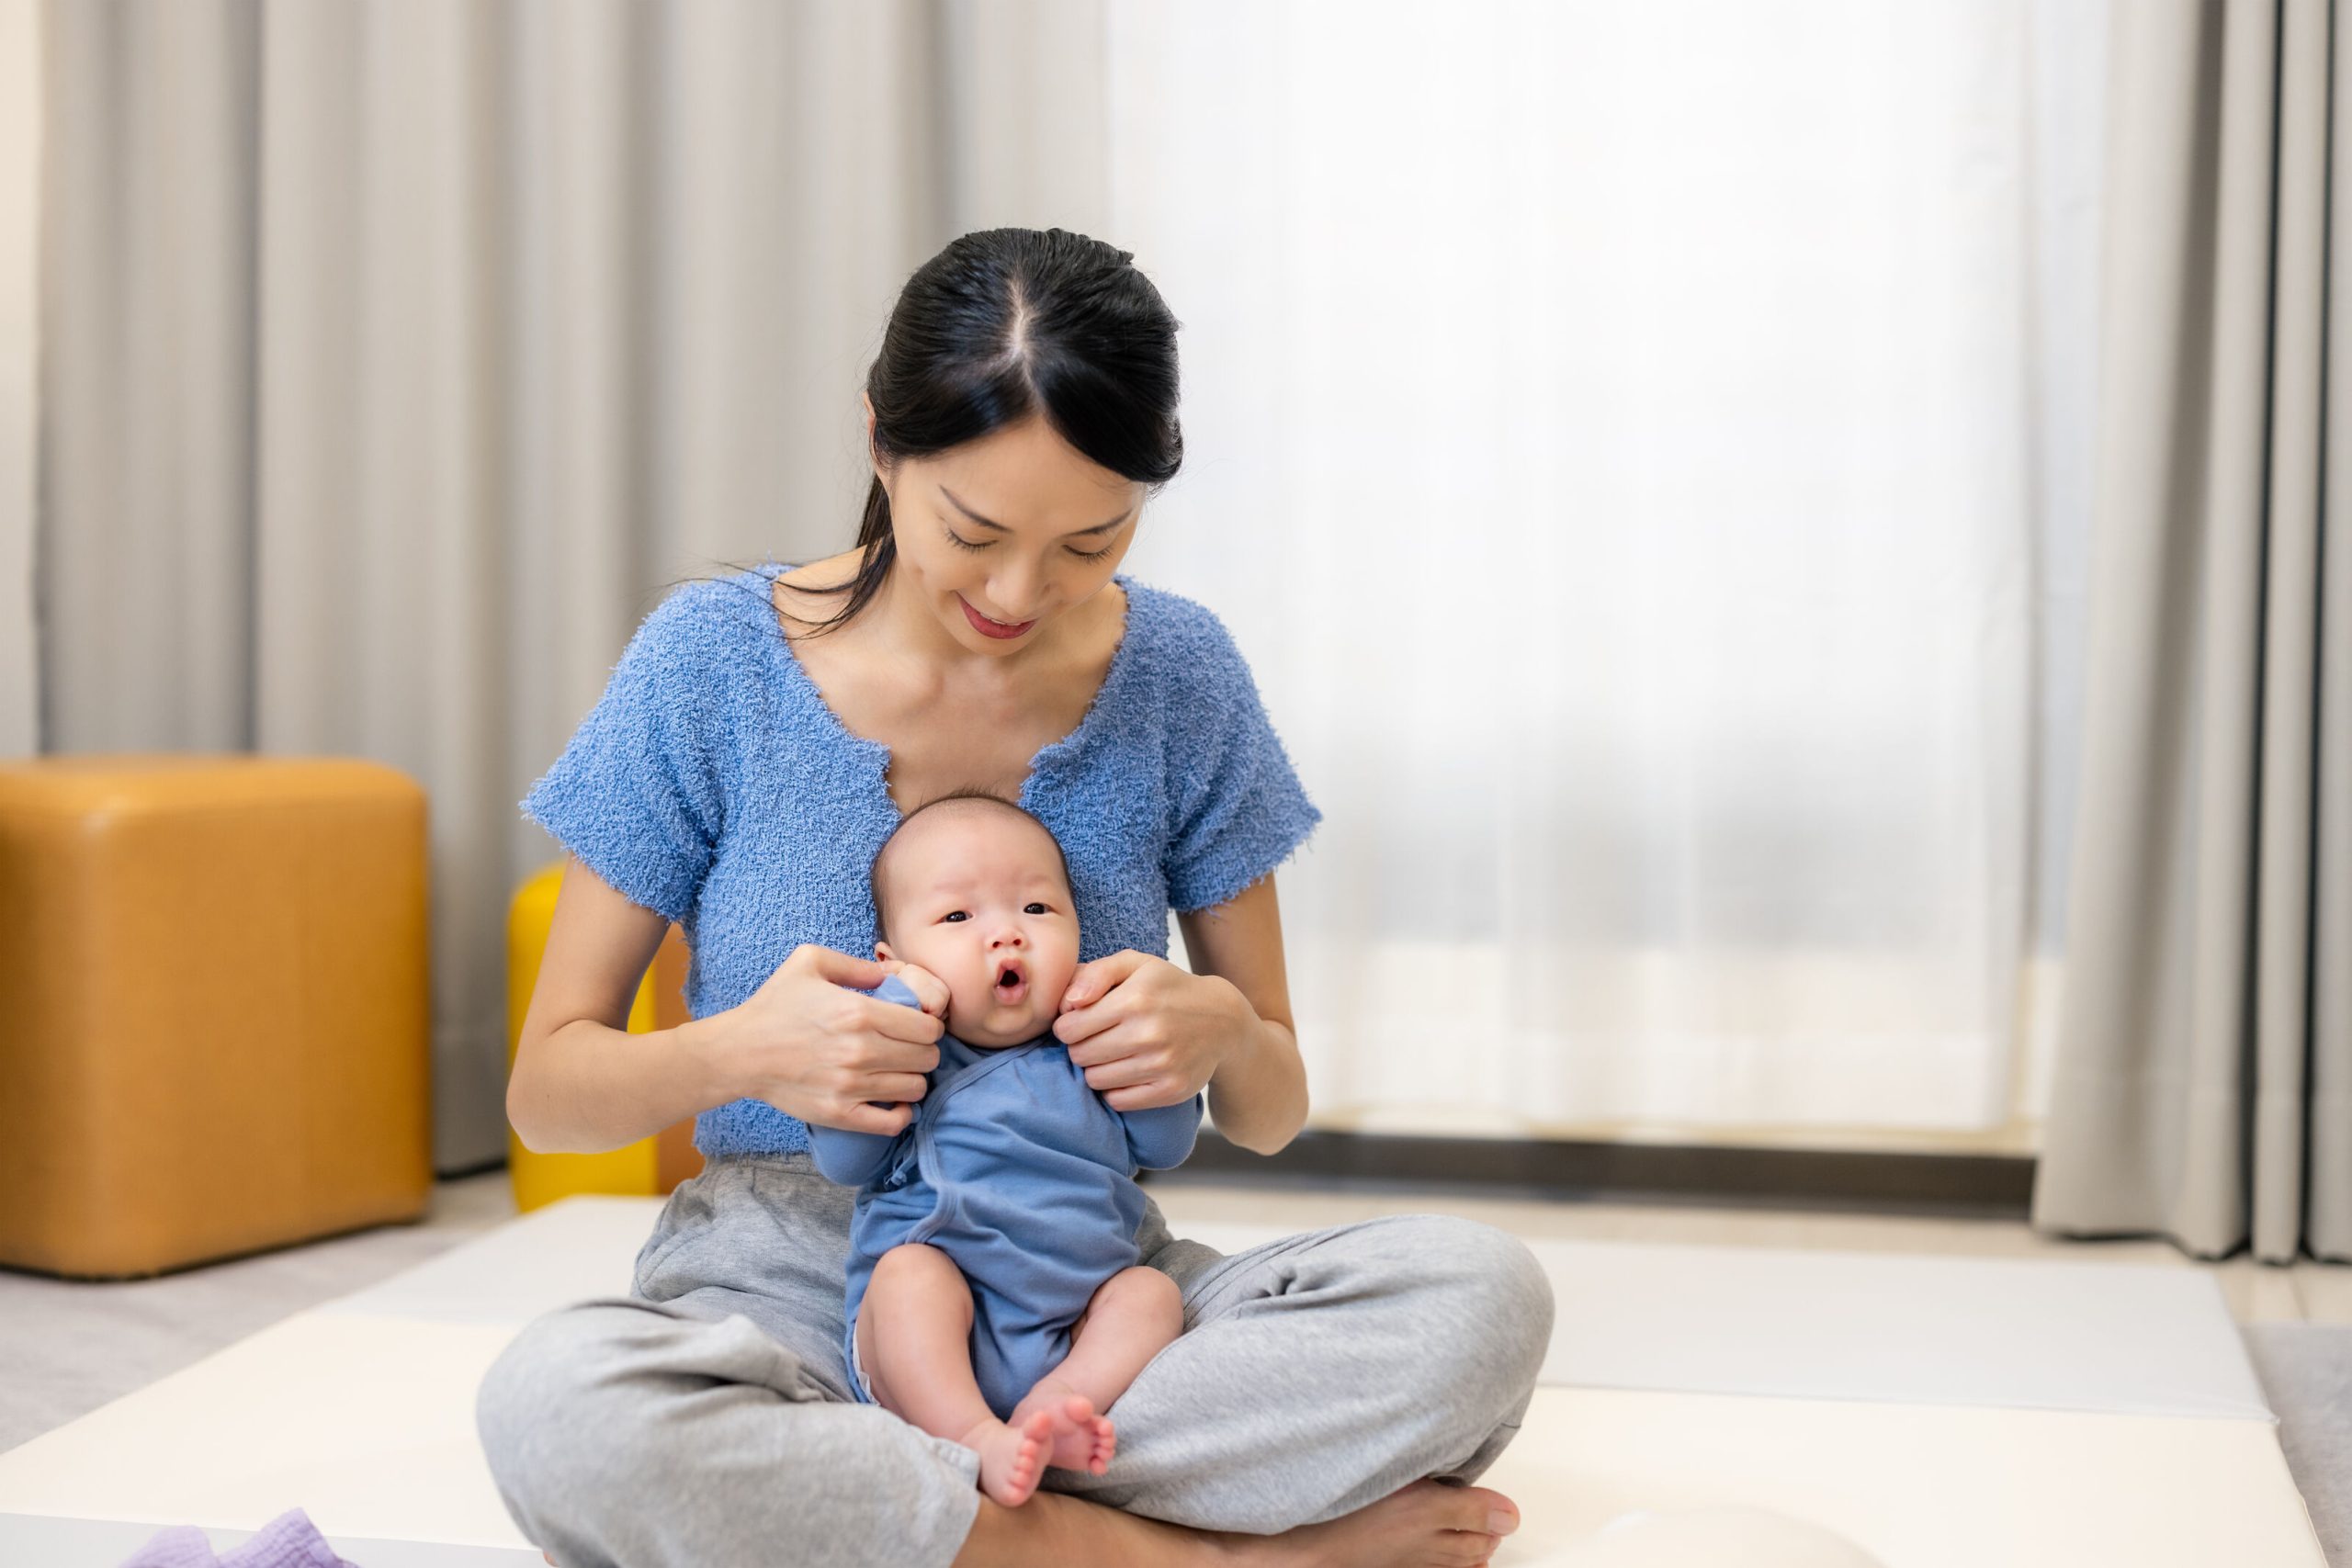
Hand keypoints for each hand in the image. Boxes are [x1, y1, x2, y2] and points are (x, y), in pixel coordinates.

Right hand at [715, 944, 943, 1135]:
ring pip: (915, 1088)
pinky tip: (893, 1099)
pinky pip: (893, 1123)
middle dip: (924, 1050)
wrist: (739, 1052)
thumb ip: (858, 964)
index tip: (917, 1024)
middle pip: (927, 1057)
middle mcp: (860, 1050)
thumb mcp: (810, 962)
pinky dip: (902, 1113)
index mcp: (859, 1012)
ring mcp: (850, 1086)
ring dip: (913, 1078)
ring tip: (898, 1070)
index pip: (927, 1026)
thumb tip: (895, 973)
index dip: (929, 1024)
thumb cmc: (774, 1005)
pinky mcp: (839, 1114)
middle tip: (908, 1047)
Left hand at [1051, 950, 1252, 1111]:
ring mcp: (1161, 1065)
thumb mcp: (1135, 964)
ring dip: (1098, 1068)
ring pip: (1095, 1080)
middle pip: (1079, 1055)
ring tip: (1114, 1053)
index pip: (1068, 1028)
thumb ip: (1094, 973)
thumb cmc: (1168, 989)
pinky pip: (1118, 1101)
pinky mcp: (1170, 1090)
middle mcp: (1148, 1034)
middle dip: (1081, 1046)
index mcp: (1134, 999)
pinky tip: (1128, 1071)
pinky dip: (1116, 1089)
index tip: (1081, 1021)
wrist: (1222, 1020)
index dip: (1067, 1025)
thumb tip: (1069, 1004)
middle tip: (1098, 1038)